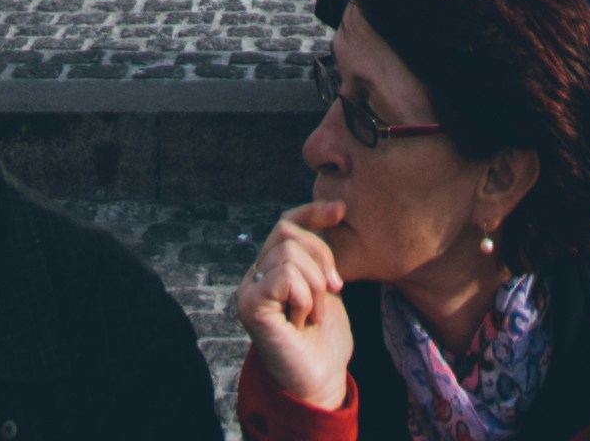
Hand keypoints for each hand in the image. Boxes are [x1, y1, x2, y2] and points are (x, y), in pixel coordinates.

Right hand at [233, 204, 358, 413]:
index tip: (341, 211)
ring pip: (288, 254)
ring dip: (315, 285)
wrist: (320, 380)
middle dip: (322, 257)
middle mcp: (255, 275)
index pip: (287, 223)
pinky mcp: (249, 305)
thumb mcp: (327, 286)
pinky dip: (304, 296)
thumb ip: (319, 255)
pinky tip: (303, 319)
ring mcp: (249, 289)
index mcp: (273, 268)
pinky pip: (284, 276)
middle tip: (335, 291)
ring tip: (314, 314)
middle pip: (288, 232)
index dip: (312, 212)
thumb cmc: (325, 340)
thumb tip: (335, 210)